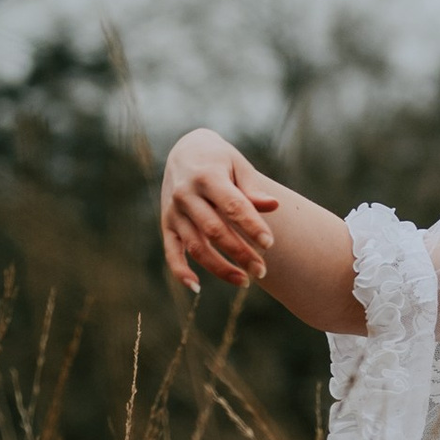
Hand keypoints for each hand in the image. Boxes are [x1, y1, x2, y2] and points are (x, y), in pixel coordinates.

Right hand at [160, 128, 280, 295]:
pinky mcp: (166, 225)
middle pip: (215, 231)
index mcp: (207, 176)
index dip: (251, 226)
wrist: (185, 151)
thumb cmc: (220, 160)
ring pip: (196, 247)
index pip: (232, 205)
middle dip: (240, 253)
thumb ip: (252, 188)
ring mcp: (173, 212)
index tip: (270, 244)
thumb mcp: (238, 165)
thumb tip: (273, 206)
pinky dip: (180, 272)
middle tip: (262, 270)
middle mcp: (186, 195)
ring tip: (245, 281)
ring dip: (219, 267)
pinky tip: (196, 287)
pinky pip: (171, 253)